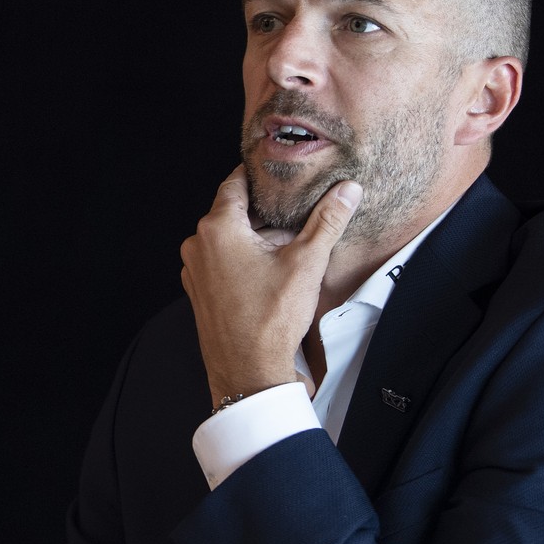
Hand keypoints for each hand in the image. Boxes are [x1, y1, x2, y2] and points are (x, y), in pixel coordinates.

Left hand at [179, 166, 361, 406]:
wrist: (250, 373)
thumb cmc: (271, 320)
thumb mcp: (307, 262)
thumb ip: (327, 220)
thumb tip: (348, 189)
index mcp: (217, 228)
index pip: (236, 183)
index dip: (259, 175)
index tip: (277, 171)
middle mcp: (198, 245)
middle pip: (234, 213)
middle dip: (266, 213)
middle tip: (296, 211)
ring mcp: (195, 271)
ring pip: (229, 240)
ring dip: (257, 239)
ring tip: (290, 245)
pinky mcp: (199, 293)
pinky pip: (221, 263)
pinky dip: (243, 260)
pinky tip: (272, 271)